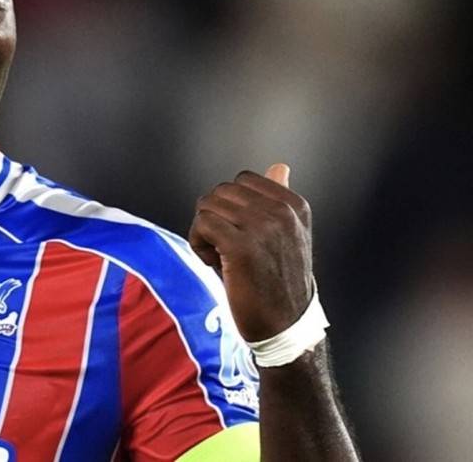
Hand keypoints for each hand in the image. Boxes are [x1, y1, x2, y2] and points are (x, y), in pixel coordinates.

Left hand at [188, 164, 313, 341]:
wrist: (284, 326)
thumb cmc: (277, 280)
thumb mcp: (286, 235)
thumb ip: (278, 199)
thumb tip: (279, 167)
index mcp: (294, 205)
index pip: (242, 181)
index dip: (230, 206)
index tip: (241, 234)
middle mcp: (282, 211)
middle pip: (220, 192)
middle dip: (214, 217)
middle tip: (226, 248)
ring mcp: (263, 227)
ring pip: (207, 206)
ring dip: (205, 232)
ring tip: (221, 257)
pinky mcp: (241, 246)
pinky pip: (202, 224)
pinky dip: (198, 243)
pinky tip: (214, 263)